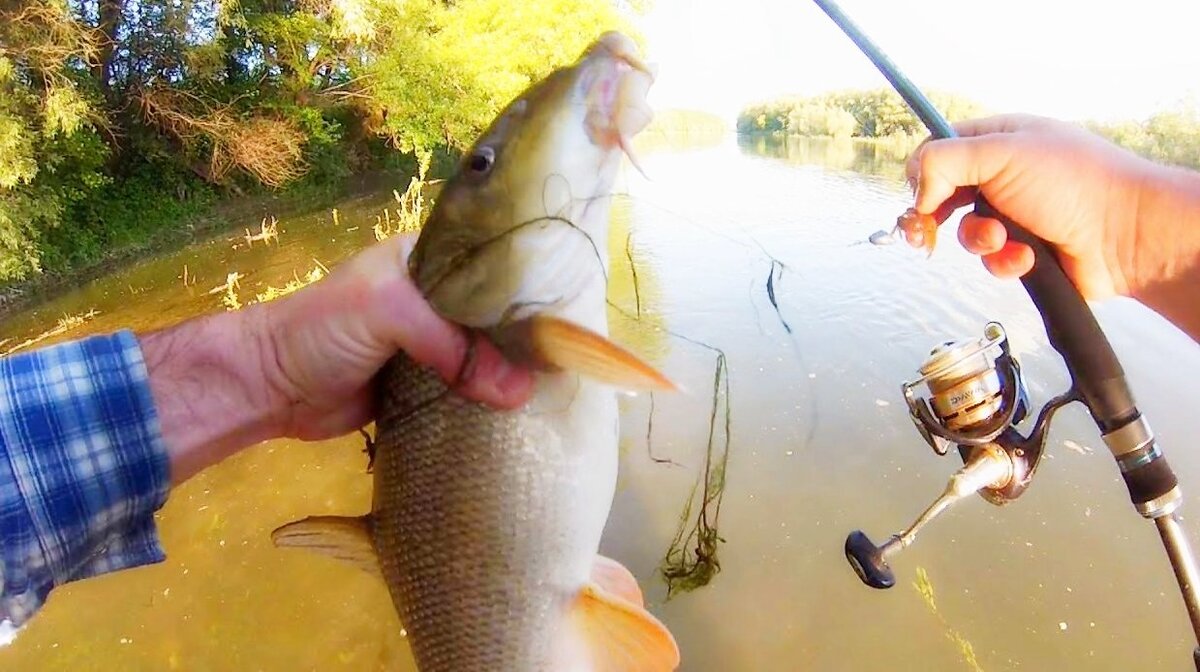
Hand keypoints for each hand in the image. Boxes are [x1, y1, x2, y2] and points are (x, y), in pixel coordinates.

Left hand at [144, 234, 533, 482]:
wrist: (269, 387)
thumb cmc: (321, 329)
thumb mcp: (387, 311)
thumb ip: (451, 343)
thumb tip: (517, 392)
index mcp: (428, 261)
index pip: (493, 266)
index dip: (530, 291)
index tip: (570, 319)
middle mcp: (436, 299)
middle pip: (496, 318)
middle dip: (527, 340)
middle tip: (569, 364)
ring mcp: (430, 345)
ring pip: (485, 357)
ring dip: (510, 377)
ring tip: (557, 394)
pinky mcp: (424, 388)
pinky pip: (467, 392)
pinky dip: (488, 404)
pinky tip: (522, 416)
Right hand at [906, 114, 1148, 299]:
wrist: (1126, 234)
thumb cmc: (1075, 183)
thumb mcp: (1002, 153)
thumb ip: (945, 161)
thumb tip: (918, 190)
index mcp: (1001, 139)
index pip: (941, 150)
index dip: (924, 174)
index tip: (921, 196)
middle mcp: (1005, 174)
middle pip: (946, 195)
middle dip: (939, 215)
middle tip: (925, 232)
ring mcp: (1016, 213)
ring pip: (968, 233)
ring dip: (980, 240)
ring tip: (1004, 239)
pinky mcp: (1025, 250)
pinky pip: (993, 261)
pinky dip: (1005, 261)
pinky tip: (1026, 257)